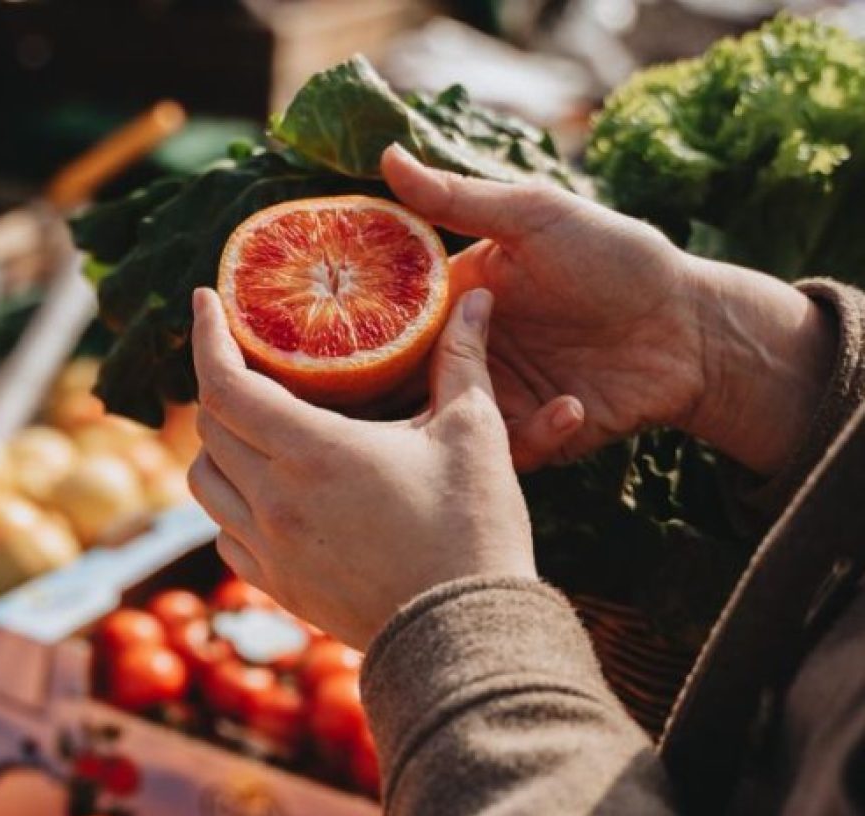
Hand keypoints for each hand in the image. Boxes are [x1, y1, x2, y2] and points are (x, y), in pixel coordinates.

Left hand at [187, 286, 556, 649]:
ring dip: (217, 446)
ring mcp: (270, 548)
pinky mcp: (277, 586)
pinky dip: (231, 503)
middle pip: (210, 426)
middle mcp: (274, 500)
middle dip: (220, 383)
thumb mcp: (473, 434)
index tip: (204, 303)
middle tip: (248, 361)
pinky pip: (225, 534)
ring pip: (205, 482)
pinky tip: (267, 493)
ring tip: (252, 426)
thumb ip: (462, 359)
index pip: (225, 382)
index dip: (206, 336)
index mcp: (313, 452)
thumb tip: (477, 297)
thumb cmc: (472, 530)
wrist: (466, 636)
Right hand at [382, 146, 832, 474]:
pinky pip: (506, 452)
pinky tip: (574, 406)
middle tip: (382, 403)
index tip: (329, 340)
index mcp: (456, 298)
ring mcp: (496, 397)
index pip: (385, 319)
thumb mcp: (536, 216)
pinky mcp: (531, 438)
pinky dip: (535, 436)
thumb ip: (458, 198)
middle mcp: (465, 351)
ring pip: (443, 425)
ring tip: (487, 405)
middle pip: (400, 383)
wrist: (692, 328)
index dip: (353, 330)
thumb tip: (386, 155)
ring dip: (459, 421)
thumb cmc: (619, 258)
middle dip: (385, 397)